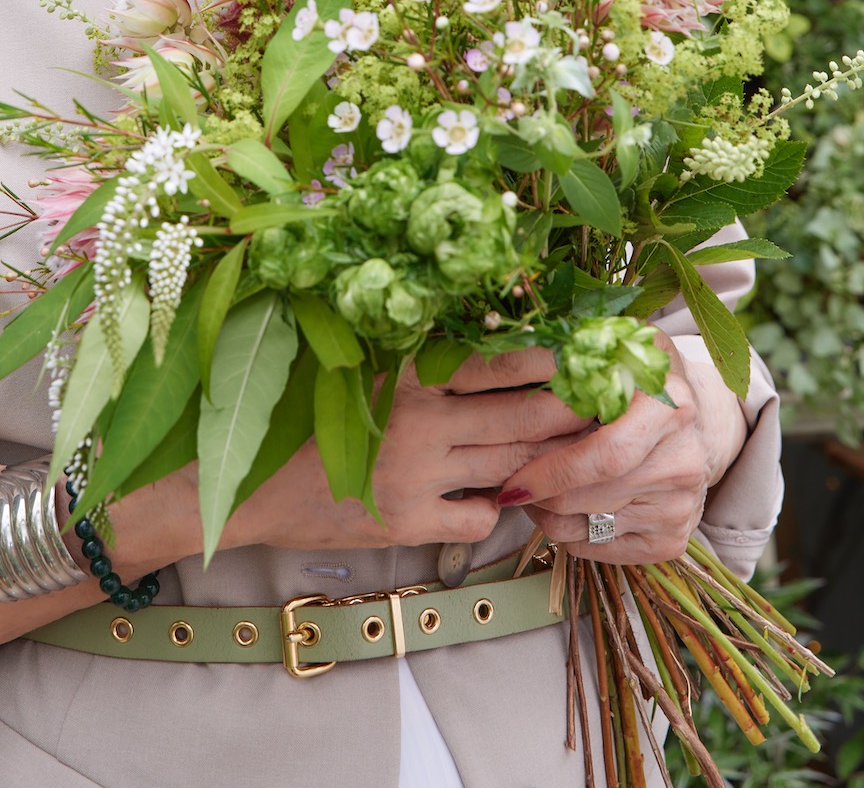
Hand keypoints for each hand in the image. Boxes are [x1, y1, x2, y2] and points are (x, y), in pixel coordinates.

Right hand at [213, 353, 592, 554]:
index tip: (586, 353)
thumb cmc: (310, 412)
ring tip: (578, 445)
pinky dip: (499, 506)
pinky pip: (482, 516)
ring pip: (512, 465)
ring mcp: (416, 474)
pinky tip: (497, 493)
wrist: (255, 481)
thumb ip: (422, 359)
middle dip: (572, 410)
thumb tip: (491, 342)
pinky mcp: (409, 521)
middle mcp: (418, 419)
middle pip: (523, 415)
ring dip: (548, 458)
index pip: (499, 361)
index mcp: (407, 370)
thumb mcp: (365, 368)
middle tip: (608, 402)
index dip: (550, 360)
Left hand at [488, 334, 747, 563]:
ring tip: (534, 489)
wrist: (693, 417)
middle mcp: (683, 461)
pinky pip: (599, 551)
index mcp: (668, 407)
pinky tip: (564, 506)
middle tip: (510, 481)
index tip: (510, 479)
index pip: (604, 457)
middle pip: (586, 498)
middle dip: (537, 495)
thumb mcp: (613, 346)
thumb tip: (515, 362)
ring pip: (585, 528)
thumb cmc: (636, 378)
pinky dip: (570, 534)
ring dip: (546, 515)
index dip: (551, 471)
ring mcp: (681, 505)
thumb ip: (574, 353)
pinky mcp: (673, 539)